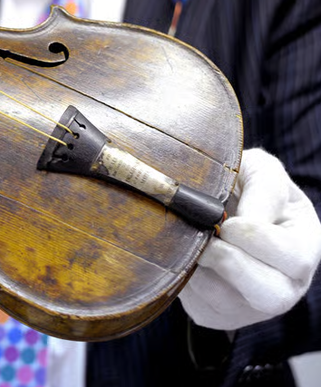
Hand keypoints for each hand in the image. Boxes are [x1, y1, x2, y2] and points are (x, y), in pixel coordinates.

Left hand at [179, 148, 320, 329]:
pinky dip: (184, 279)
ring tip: (190, 240)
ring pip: (227, 303)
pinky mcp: (216, 314)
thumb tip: (248, 219)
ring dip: (202, 269)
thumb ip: (263, 187)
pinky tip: (182, 254)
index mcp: (303, 246)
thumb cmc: (244, 186)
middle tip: (207, 242)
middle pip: (271, 295)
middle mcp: (285, 284)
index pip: (294, 257)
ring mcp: (251, 306)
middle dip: (233, 265)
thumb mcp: (260, 171)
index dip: (257, 241)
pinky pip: (199, 306)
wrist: (212, 207)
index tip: (227, 222)